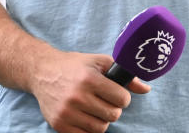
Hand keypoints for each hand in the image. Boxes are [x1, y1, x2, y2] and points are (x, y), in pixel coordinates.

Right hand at [30, 51, 149, 132]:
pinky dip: (88, 128)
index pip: (122, 99)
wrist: (42, 72)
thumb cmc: (75, 66)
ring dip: (101, 120)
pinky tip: (84, 116)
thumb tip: (146, 89)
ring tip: (94, 108)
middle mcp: (78, 96)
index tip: (115, 93)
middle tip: (104, 100)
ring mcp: (67, 112)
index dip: (122, 97)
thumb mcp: (99, 62)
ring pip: (100, 128)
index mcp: (89, 79)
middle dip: (112, 108)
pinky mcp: (59, 124)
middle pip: (113, 115)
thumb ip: (123, 75)